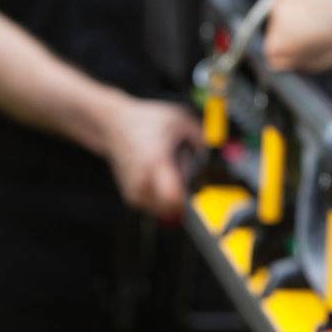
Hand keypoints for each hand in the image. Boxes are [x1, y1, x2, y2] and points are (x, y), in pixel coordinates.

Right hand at [99, 96, 202, 218]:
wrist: (115, 125)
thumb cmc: (145, 122)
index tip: (199, 190)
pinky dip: (162, 198)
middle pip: (172, 209)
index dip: (191, 199)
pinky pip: (155, 208)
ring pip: (164, 212)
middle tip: (185, 175)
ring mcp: (135, 192)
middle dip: (185, 197)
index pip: (174, 198)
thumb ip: (202, 138)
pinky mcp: (132, 197)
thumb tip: (217, 153)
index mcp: (156, 163)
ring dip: (174, 199)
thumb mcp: (179, 120)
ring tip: (170, 173)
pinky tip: (160, 177)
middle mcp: (143, 182)